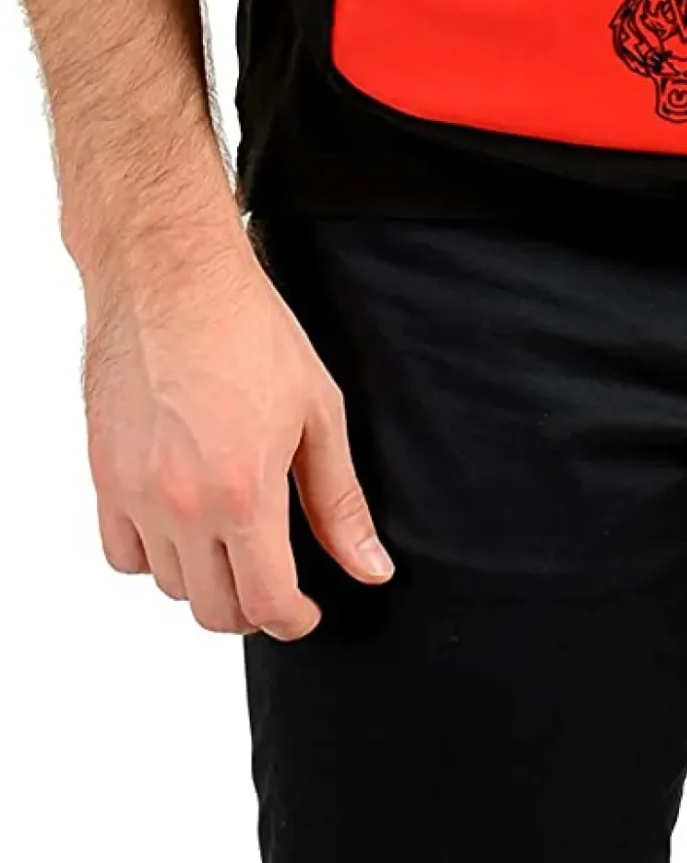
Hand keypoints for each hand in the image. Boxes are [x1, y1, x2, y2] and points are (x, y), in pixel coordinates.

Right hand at [82, 225, 393, 636]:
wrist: (173, 278)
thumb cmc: (247, 330)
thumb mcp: (318, 411)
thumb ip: (339, 501)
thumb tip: (370, 567)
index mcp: (244, 493)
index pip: (266, 602)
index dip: (293, 620)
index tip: (305, 613)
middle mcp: (184, 506)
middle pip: (215, 609)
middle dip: (253, 607)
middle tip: (274, 581)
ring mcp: (136, 494)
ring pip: (170, 585)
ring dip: (205, 581)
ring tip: (232, 544)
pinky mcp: (104, 476)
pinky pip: (122, 553)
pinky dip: (151, 556)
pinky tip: (181, 527)